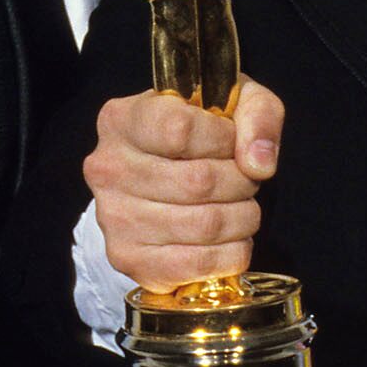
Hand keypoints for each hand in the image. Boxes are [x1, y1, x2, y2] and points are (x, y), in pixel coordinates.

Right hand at [85, 79, 284, 289]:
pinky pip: (199, 265)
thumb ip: (257, 115)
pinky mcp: (129, 260)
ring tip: (240, 206)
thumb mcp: (234, 101)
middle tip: (244, 179)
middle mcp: (107, 168)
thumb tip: (259, 164)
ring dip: (243, 217)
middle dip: (241, 182)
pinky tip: (231, 237)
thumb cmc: (199, 132)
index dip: (224, 139)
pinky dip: (233, 253)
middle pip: (199, 182)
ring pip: (206, 225)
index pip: (180, 129)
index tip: (232, 141)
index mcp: (123, 119)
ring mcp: (114, 219)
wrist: (159, 174)